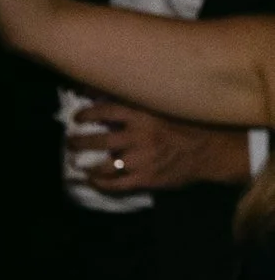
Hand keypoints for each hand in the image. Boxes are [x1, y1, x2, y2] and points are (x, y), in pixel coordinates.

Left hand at [62, 99, 249, 195]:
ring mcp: (141, 160)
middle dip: (78, 142)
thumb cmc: (185, 126)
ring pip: (103, 165)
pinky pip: (115, 185)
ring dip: (86, 166)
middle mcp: (139, 137)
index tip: (76, 117)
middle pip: (98, 140)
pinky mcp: (145, 178)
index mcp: (143, 115)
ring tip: (77, 164)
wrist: (209, 151)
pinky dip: (99, 183)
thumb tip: (109, 94)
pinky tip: (92, 181)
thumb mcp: (163, 107)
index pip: (106, 110)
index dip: (87, 114)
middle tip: (70, 142)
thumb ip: (138, 104)